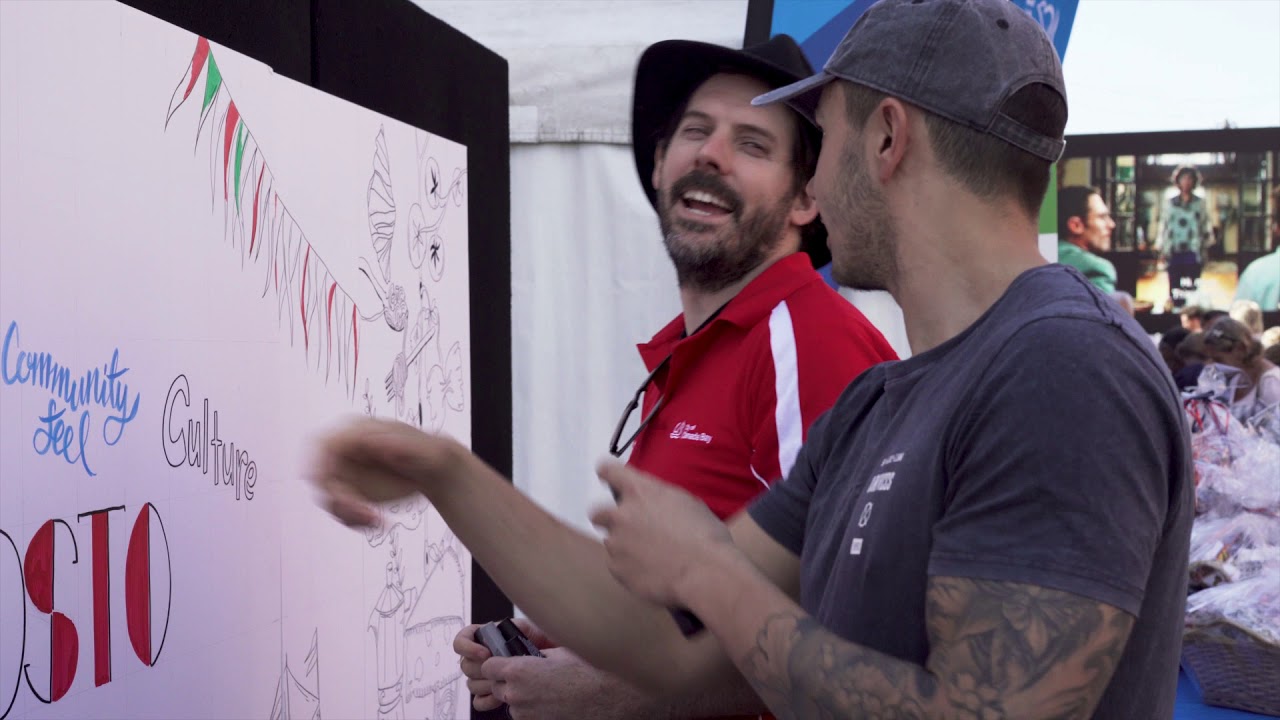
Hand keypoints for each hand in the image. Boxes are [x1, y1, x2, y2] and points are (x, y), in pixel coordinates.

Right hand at [309, 416, 460, 527]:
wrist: (433, 470)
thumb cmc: (429, 453)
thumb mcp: (421, 446)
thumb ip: (400, 444)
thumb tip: (375, 442)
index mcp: (358, 432)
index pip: (325, 445)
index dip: (319, 467)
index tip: (331, 490)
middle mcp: (346, 452)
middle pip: (323, 478)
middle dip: (341, 501)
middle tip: (367, 515)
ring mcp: (346, 473)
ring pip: (330, 498)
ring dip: (350, 514)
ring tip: (377, 521)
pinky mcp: (350, 491)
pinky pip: (341, 510)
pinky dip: (355, 520)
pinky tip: (376, 522)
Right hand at [454, 619, 553, 711]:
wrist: (553, 663)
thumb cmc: (540, 641)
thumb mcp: (527, 628)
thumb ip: (512, 626)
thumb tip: (501, 630)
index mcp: (484, 639)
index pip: (461, 641)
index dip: (468, 647)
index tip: (485, 653)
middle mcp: (480, 658)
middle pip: (465, 665)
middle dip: (482, 669)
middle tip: (501, 671)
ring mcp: (483, 677)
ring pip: (471, 684)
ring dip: (487, 685)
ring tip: (505, 683)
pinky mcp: (490, 694)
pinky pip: (478, 701)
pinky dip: (487, 701)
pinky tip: (500, 698)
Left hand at [483, 647, 647, 719]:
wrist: (606, 699)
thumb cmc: (586, 674)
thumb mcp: (558, 652)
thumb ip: (535, 654)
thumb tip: (527, 654)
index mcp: (519, 671)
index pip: (488, 667)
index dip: (496, 662)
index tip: (503, 661)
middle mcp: (517, 695)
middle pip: (497, 686)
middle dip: (508, 680)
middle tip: (529, 674)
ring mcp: (525, 714)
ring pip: (512, 702)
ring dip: (521, 695)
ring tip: (545, 688)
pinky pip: (525, 714)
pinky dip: (533, 708)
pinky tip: (551, 700)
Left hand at [589, 461, 734, 606]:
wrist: (707, 572)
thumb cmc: (705, 535)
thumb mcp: (687, 502)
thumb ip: (661, 499)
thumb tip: (653, 506)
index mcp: (640, 492)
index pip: (610, 471)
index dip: (609, 473)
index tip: (607, 476)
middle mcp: (621, 515)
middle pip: (597, 512)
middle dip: (607, 518)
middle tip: (628, 527)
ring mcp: (616, 544)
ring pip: (613, 542)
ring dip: (626, 546)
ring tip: (653, 556)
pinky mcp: (617, 569)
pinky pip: (618, 565)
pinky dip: (631, 568)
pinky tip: (652, 571)